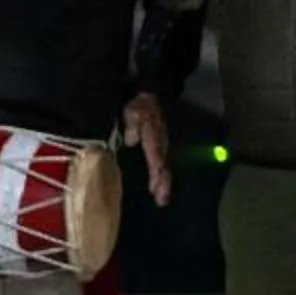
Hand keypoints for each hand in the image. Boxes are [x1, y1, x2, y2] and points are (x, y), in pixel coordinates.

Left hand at [123, 92, 172, 207]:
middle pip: (163, 167)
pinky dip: (162, 174)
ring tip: (162, 198)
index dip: (155, 175)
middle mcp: (161, 145)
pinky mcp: (160, 144)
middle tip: (162, 200)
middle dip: (163, 184)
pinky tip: (158, 184)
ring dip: (164, 182)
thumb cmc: (140, 105)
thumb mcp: (133, 112)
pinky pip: (162, 162)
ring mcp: (162, 144)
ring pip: (164, 167)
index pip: (156, 160)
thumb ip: (132, 126)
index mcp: (153, 139)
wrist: (152, 94)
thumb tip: (131, 141)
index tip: (155, 189)